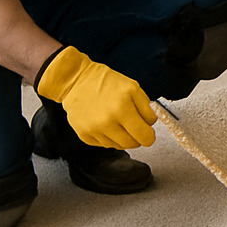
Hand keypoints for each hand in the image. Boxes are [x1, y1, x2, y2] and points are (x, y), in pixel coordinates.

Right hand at [35, 46, 156, 148]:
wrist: (76, 80)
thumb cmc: (106, 82)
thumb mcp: (133, 88)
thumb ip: (147, 108)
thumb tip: (150, 126)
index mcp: (122, 109)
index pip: (144, 136)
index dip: (150, 135)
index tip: (148, 131)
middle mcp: (107, 122)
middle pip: (132, 144)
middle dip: (137, 138)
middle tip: (135, 127)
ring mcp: (94, 130)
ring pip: (118, 146)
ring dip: (123, 138)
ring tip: (119, 123)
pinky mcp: (84, 135)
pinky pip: (104, 144)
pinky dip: (108, 137)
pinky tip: (106, 124)